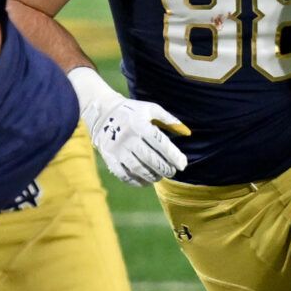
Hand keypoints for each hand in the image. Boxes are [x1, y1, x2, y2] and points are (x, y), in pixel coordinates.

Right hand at [69, 67, 188, 185]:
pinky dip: (136, 181)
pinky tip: (146, 181)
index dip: (174, 156)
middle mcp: (128, 138)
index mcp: (140, 125)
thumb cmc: (133, 112)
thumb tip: (187, 133)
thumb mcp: (151, 109)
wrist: (103, 112)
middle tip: (172, 172)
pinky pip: (124, 175)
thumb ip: (169, 120)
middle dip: (165, 168)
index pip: (161, 144)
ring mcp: (117, 149)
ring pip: (138, 169)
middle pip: (151, 159)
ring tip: (160, 176)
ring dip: (152, 176)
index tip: (183, 165)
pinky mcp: (109, 158)